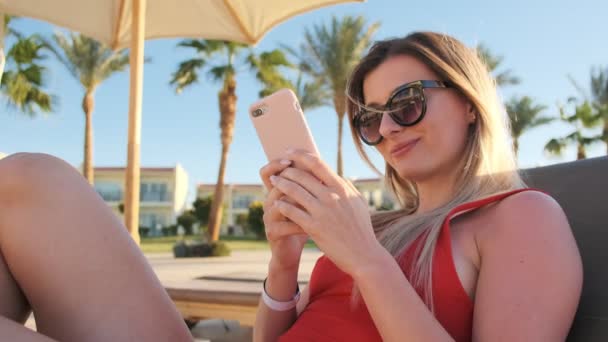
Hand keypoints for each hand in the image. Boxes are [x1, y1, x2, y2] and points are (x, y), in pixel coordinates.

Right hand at [259, 158, 308, 270]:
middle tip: (308, 178)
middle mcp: (269, 202)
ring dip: (298, 201)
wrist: (292, 250)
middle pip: (273, 184)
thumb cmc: (303, 222)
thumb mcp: (307, 203)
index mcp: (276, 191)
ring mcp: (268, 217)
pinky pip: (286, 225)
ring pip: (278, 203)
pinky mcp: (272, 232)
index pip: (268, 171)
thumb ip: (311, 187)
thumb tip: (326, 167)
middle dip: (290, 179)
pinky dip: (302, 224)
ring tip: (314, 201)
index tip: (290, 159)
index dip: (275, 163)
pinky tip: (316, 225)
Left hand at [269, 150, 386, 276]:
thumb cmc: (361, 229)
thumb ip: (347, 187)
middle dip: (287, 171)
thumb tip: (337, 176)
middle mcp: (331, 196)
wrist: (363, 255)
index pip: (317, 164)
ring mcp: (322, 211)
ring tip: (273, 182)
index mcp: (342, 187)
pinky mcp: (314, 227)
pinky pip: (292, 211)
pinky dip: (282, 205)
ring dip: (281, 184)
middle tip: (278, 170)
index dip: (300, 155)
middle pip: (302, 176)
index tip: (290, 152)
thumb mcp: (358, 202)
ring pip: (294, 191)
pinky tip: (276, 203)